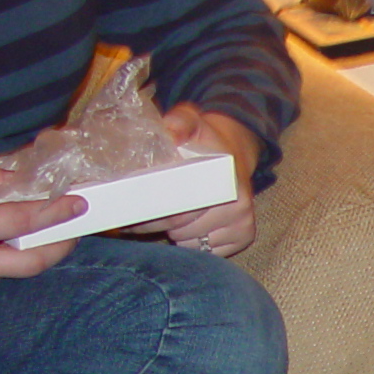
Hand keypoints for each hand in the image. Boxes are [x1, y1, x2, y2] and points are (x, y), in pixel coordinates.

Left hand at [142, 106, 258, 257]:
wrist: (235, 155)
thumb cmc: (207, 141)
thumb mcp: (193, 123)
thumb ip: (180, 121)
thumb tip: (170, 130)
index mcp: (228, 185)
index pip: (183, 212)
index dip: (153, 216)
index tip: (130, 215)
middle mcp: (240, 209)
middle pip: (184, 230)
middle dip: (155, 227)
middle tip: (132, 222)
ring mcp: (243, 227)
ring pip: (192, 244)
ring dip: (172, 237)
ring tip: (158, 222)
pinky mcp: (243, 238)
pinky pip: (206, 252)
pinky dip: (189, 245)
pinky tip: (180, 230)